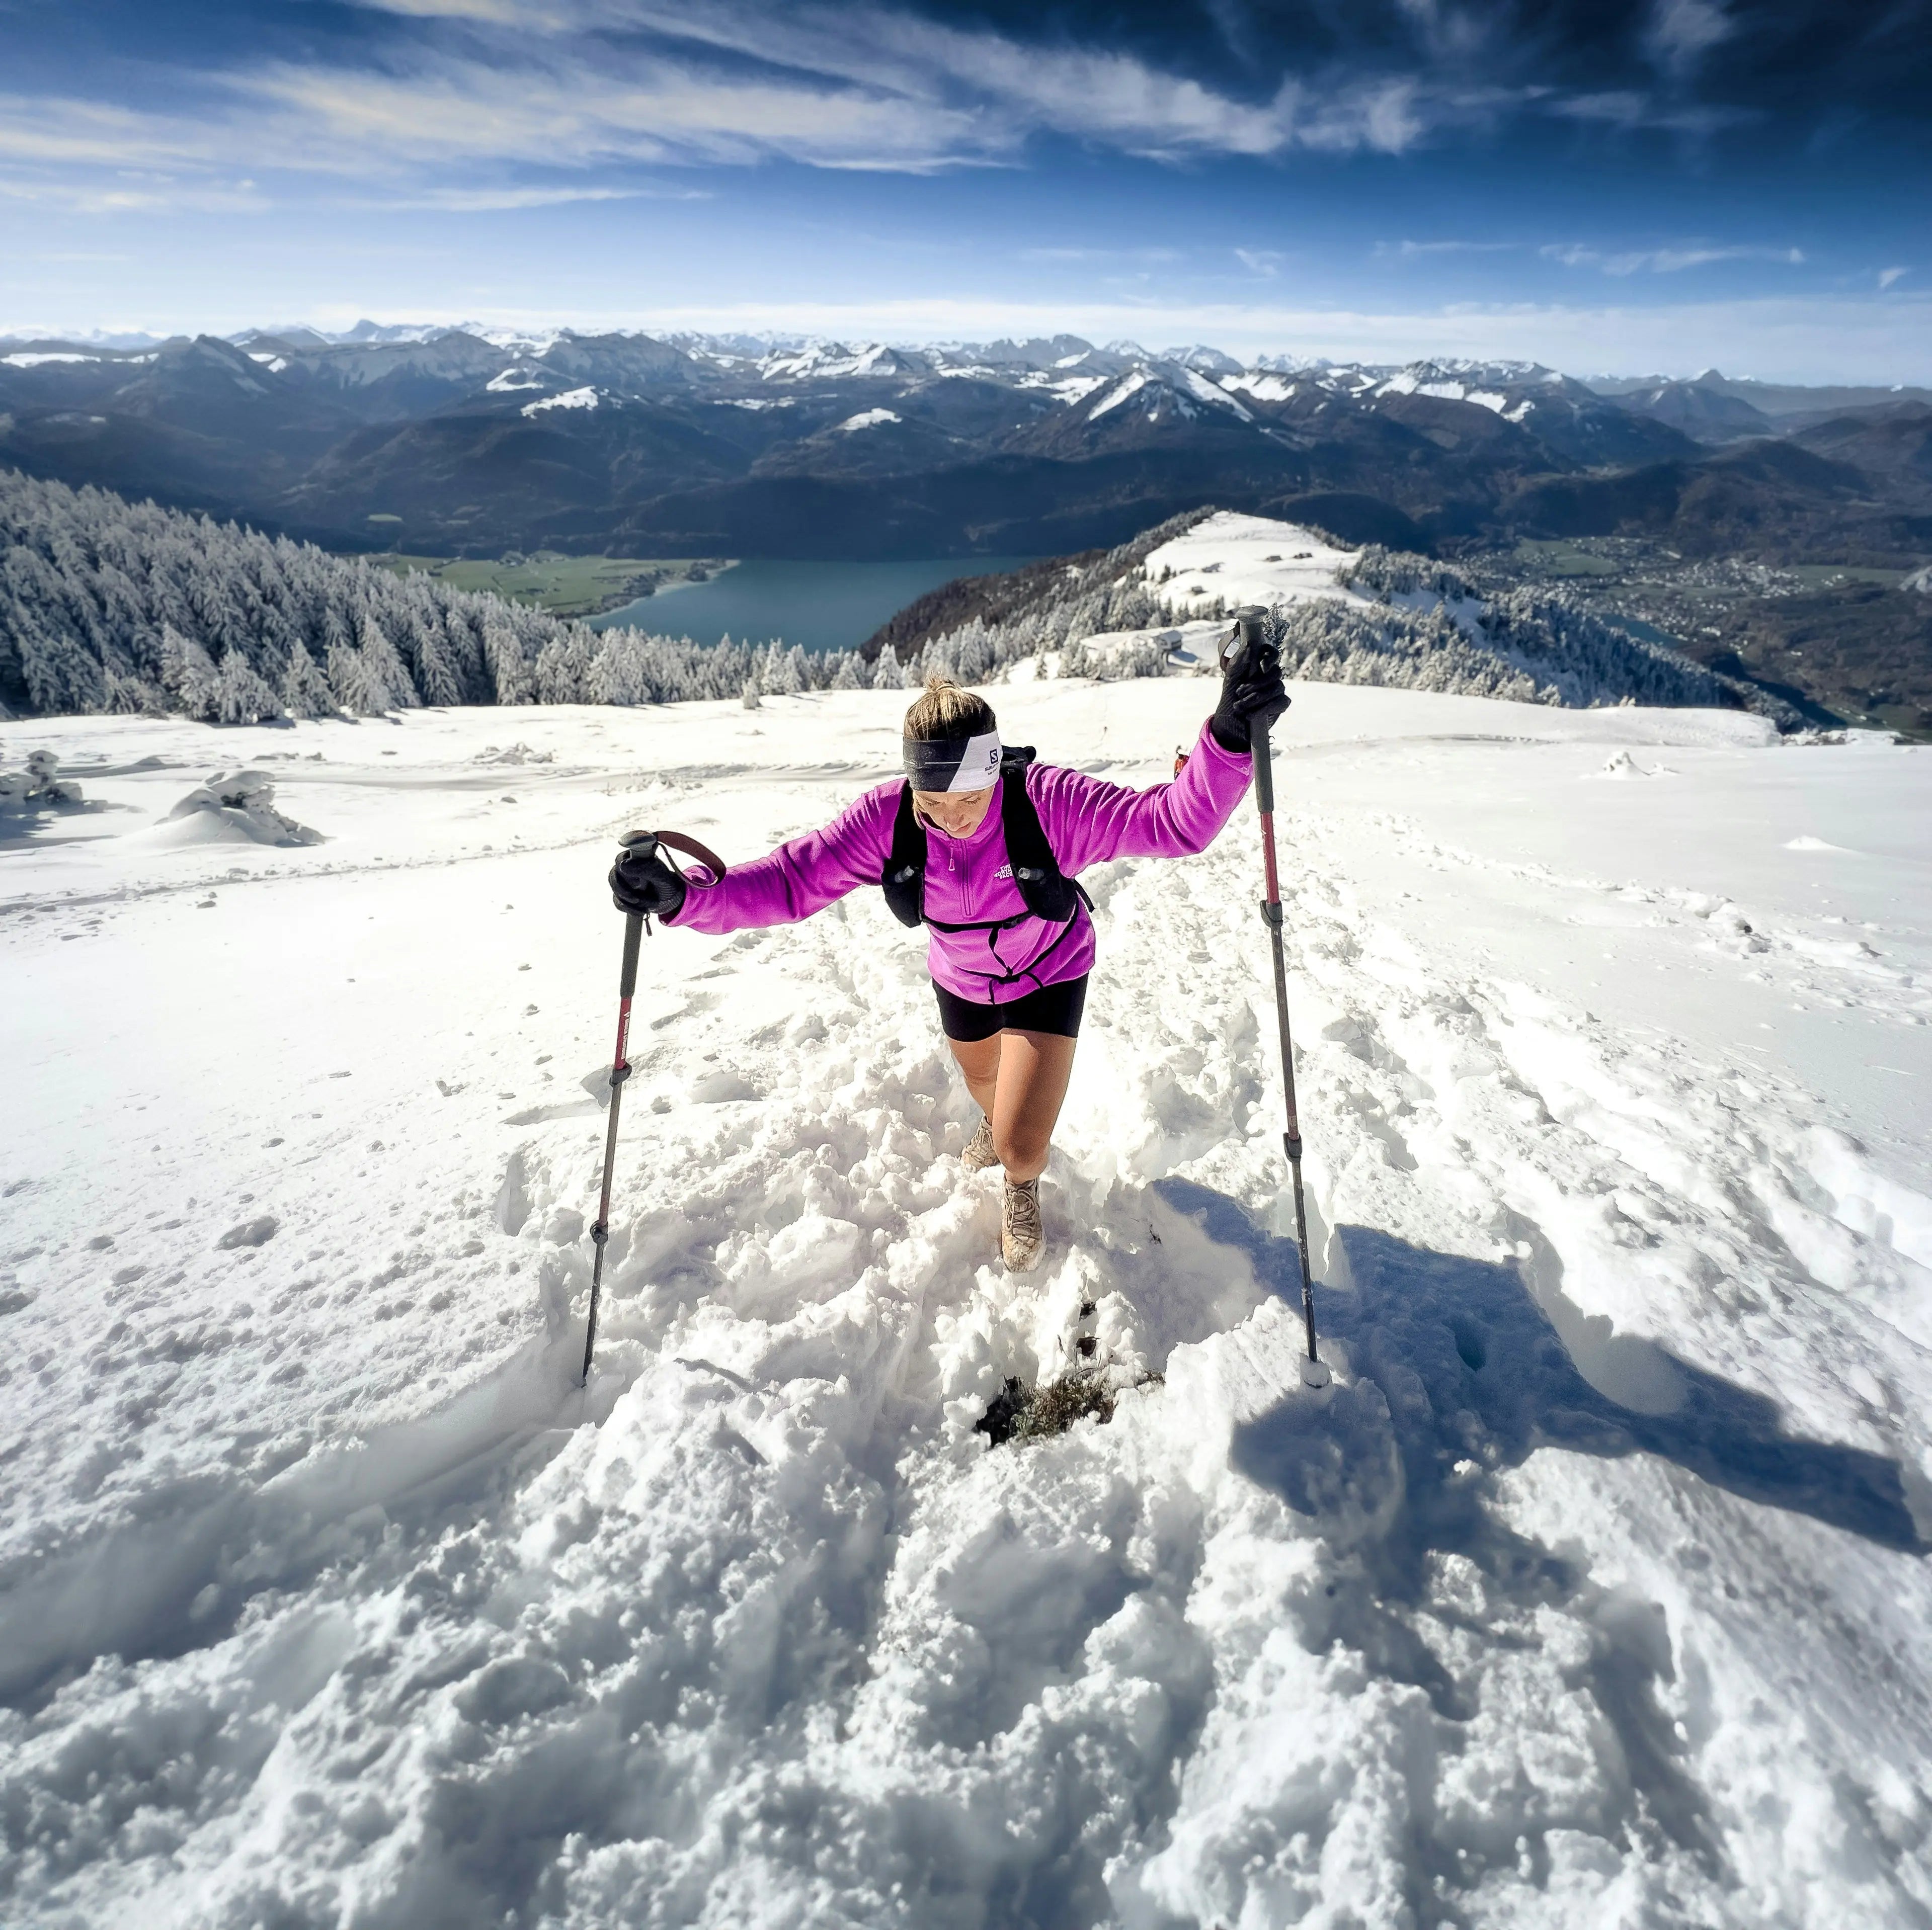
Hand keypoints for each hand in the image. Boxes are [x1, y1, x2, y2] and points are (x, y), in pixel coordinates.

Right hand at [609, 841, 687, 918]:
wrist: (672, 899)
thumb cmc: (667, 883)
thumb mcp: (660, 876)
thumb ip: (644, 869)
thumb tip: (623, 865)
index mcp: (635, 858)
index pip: (619, 860)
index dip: (625, 872)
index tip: (638, 883)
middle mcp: (626, 869)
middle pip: (613, 876)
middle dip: (626, 890)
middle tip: (638, 898)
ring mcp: (623, 883)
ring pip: (616, 891)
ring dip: (631, 901)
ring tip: (649, 903)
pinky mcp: (623, 896)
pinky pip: (619, 903)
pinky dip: (630, 909)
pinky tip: (642, 910)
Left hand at [1210, 630, 1289, 753]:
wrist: (1230, 721)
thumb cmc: (1231, 696)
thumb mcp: (1231, 677)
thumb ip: (1240, 661)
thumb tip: (1249, 645)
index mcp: (1259, 665)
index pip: (1271, 654)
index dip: (1271, 656)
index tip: (1262, 666)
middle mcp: (1270, 676)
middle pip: (1275, 673)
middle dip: (1257, 684)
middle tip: (1240, 692)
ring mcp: (1277, 690)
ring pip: (1278, 688)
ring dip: (1257, 698)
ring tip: (1240, 706)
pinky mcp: (1280, 705)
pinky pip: (1281, 702)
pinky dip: (1265, 709)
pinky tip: (1251, 715)